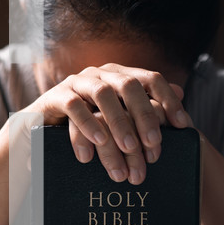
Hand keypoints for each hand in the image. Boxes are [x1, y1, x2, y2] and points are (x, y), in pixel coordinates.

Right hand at [33, 63, 191, 184]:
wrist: (41, 128)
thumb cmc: (87, 124)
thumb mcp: (119, 116)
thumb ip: (146, 104)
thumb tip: (180, 92)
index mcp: (120, 77)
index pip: (151, 79)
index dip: (168, 100)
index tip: (182, 125)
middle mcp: (101, 74)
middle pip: (129, 85)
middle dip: (144, 115)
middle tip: (154, 145)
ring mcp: (77, 82)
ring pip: (103, 95)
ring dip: (118, 123)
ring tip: (128, 150)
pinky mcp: (56, 96)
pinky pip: (74, 106)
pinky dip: (87, 125)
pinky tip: (98, 143)